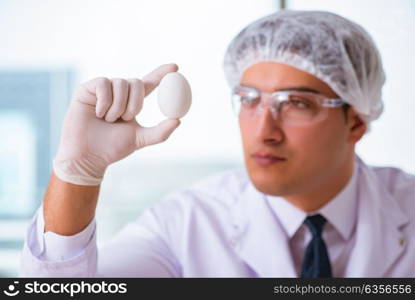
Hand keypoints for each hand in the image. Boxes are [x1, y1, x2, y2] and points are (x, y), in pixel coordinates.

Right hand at [53, 64, 180, 185]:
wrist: (87, 156)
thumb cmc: (112, 148)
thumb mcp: (140, 139)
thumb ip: (160, 132)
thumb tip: (178, 120)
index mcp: (132, 102)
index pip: (149, 83)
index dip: (161, 73)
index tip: (175, 67)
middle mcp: (118, 93)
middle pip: (136, 82)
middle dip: (135, 103)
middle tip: (125, 119)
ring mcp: (102, 90)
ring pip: (120, 83)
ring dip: (118, 106)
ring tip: (107, 120)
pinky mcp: (87, 89)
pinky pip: (103, 84)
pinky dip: (104, 102)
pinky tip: (97, 114)